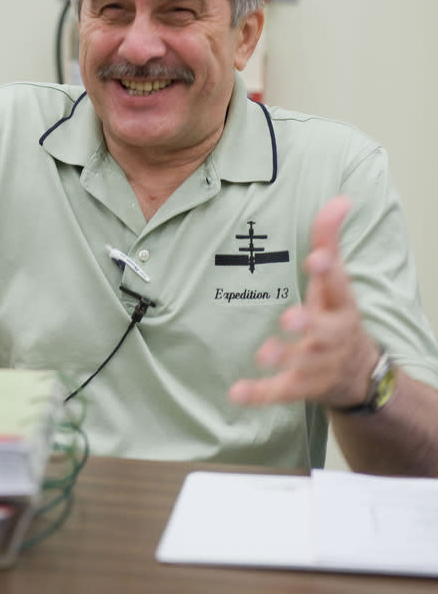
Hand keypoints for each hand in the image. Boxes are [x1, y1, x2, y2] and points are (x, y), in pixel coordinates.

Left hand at [228, 196, 379, 408]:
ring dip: (284, 358)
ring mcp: (317, 364)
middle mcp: (333, 336)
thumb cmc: (337, 316)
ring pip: (303, 364)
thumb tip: (340, 198)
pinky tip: (236, 392)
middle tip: (290, 319)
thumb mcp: (334, 280)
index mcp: (342, 305)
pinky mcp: (300, 387)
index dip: (328, 272)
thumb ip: (330, 239)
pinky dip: (259, 394)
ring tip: (263, 353)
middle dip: (308, 325)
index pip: (339, 286)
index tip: (316, 258)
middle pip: (325, 331)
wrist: (358, 375)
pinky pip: (280, 393)